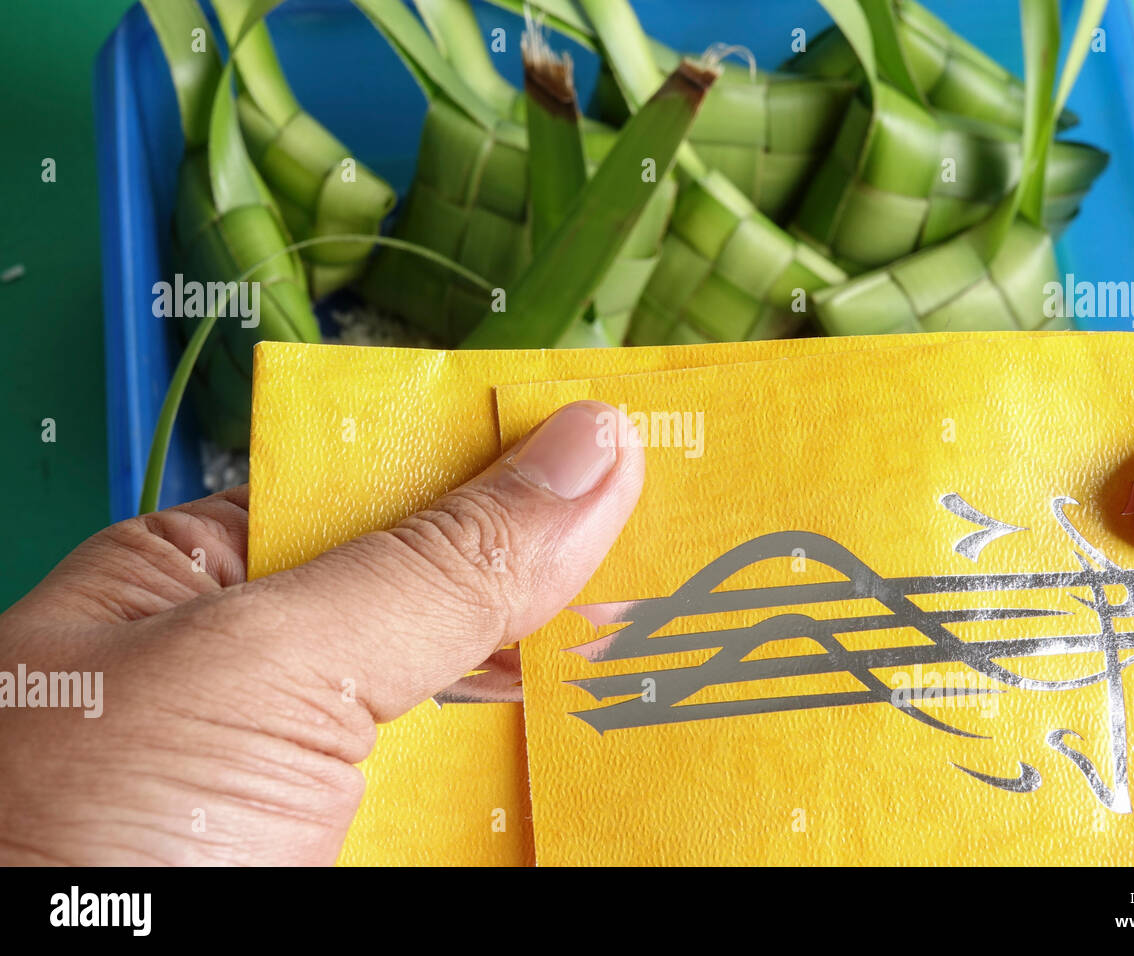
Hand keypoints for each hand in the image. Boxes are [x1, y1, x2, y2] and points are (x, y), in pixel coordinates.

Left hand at [0, 401, 641, 864]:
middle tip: (691, 565)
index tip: (630, 454)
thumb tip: (583, 455)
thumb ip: (430, 565)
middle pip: (451, 613)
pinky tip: (624, 777)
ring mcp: (318, 790)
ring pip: (481, 730)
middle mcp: (266, 682)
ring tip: (686, 665)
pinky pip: (481, 826)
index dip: (506, 468)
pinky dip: (550, 809)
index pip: (387, 489)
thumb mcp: (264, 665)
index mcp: (205, 585)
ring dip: (575, 713)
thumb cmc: (63, 844)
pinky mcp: (364, 863)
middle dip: (563, 599)